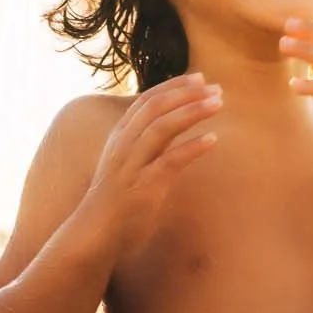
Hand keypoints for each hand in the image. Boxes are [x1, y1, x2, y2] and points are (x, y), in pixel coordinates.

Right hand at [74, 73, 221, 247]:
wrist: (93, 234)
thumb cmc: (114, 200)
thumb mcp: (126, 164)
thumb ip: (145, 144)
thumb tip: (172, 128)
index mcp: (119, 136)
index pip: (147, 100)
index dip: (174, 86)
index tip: (200, 78)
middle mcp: (123, 145)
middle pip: (156, 107)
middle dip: (187, 93)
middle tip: (216, 88)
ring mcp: (132, 165)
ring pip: (162, 127)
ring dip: (192, 111)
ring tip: (218, 104)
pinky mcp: (143, 186)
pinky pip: (170, 160)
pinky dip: (193, 146)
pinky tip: (213, 139)